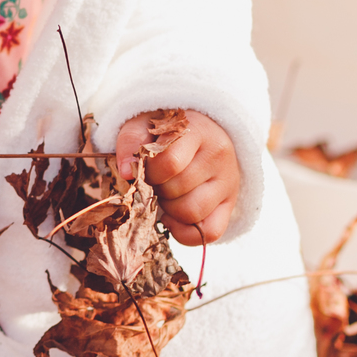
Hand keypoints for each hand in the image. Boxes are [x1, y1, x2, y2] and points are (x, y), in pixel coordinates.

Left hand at [114, 111, 239, 245]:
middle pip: (177, 189)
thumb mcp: (145, 123)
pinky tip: (173, 217)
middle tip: (154, 180)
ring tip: (165, 194)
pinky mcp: (230, 204)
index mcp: (198, 131)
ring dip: (168, 209)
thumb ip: (131, 141)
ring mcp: (228, 182)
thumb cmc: (166, 130)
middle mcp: (218, 156)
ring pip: (191, 213)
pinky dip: (185, 232)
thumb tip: (126, 173)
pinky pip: (209, 232)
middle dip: (156, 189)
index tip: (143, 169)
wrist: (200, 132)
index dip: (148, 173)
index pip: (169, 163)